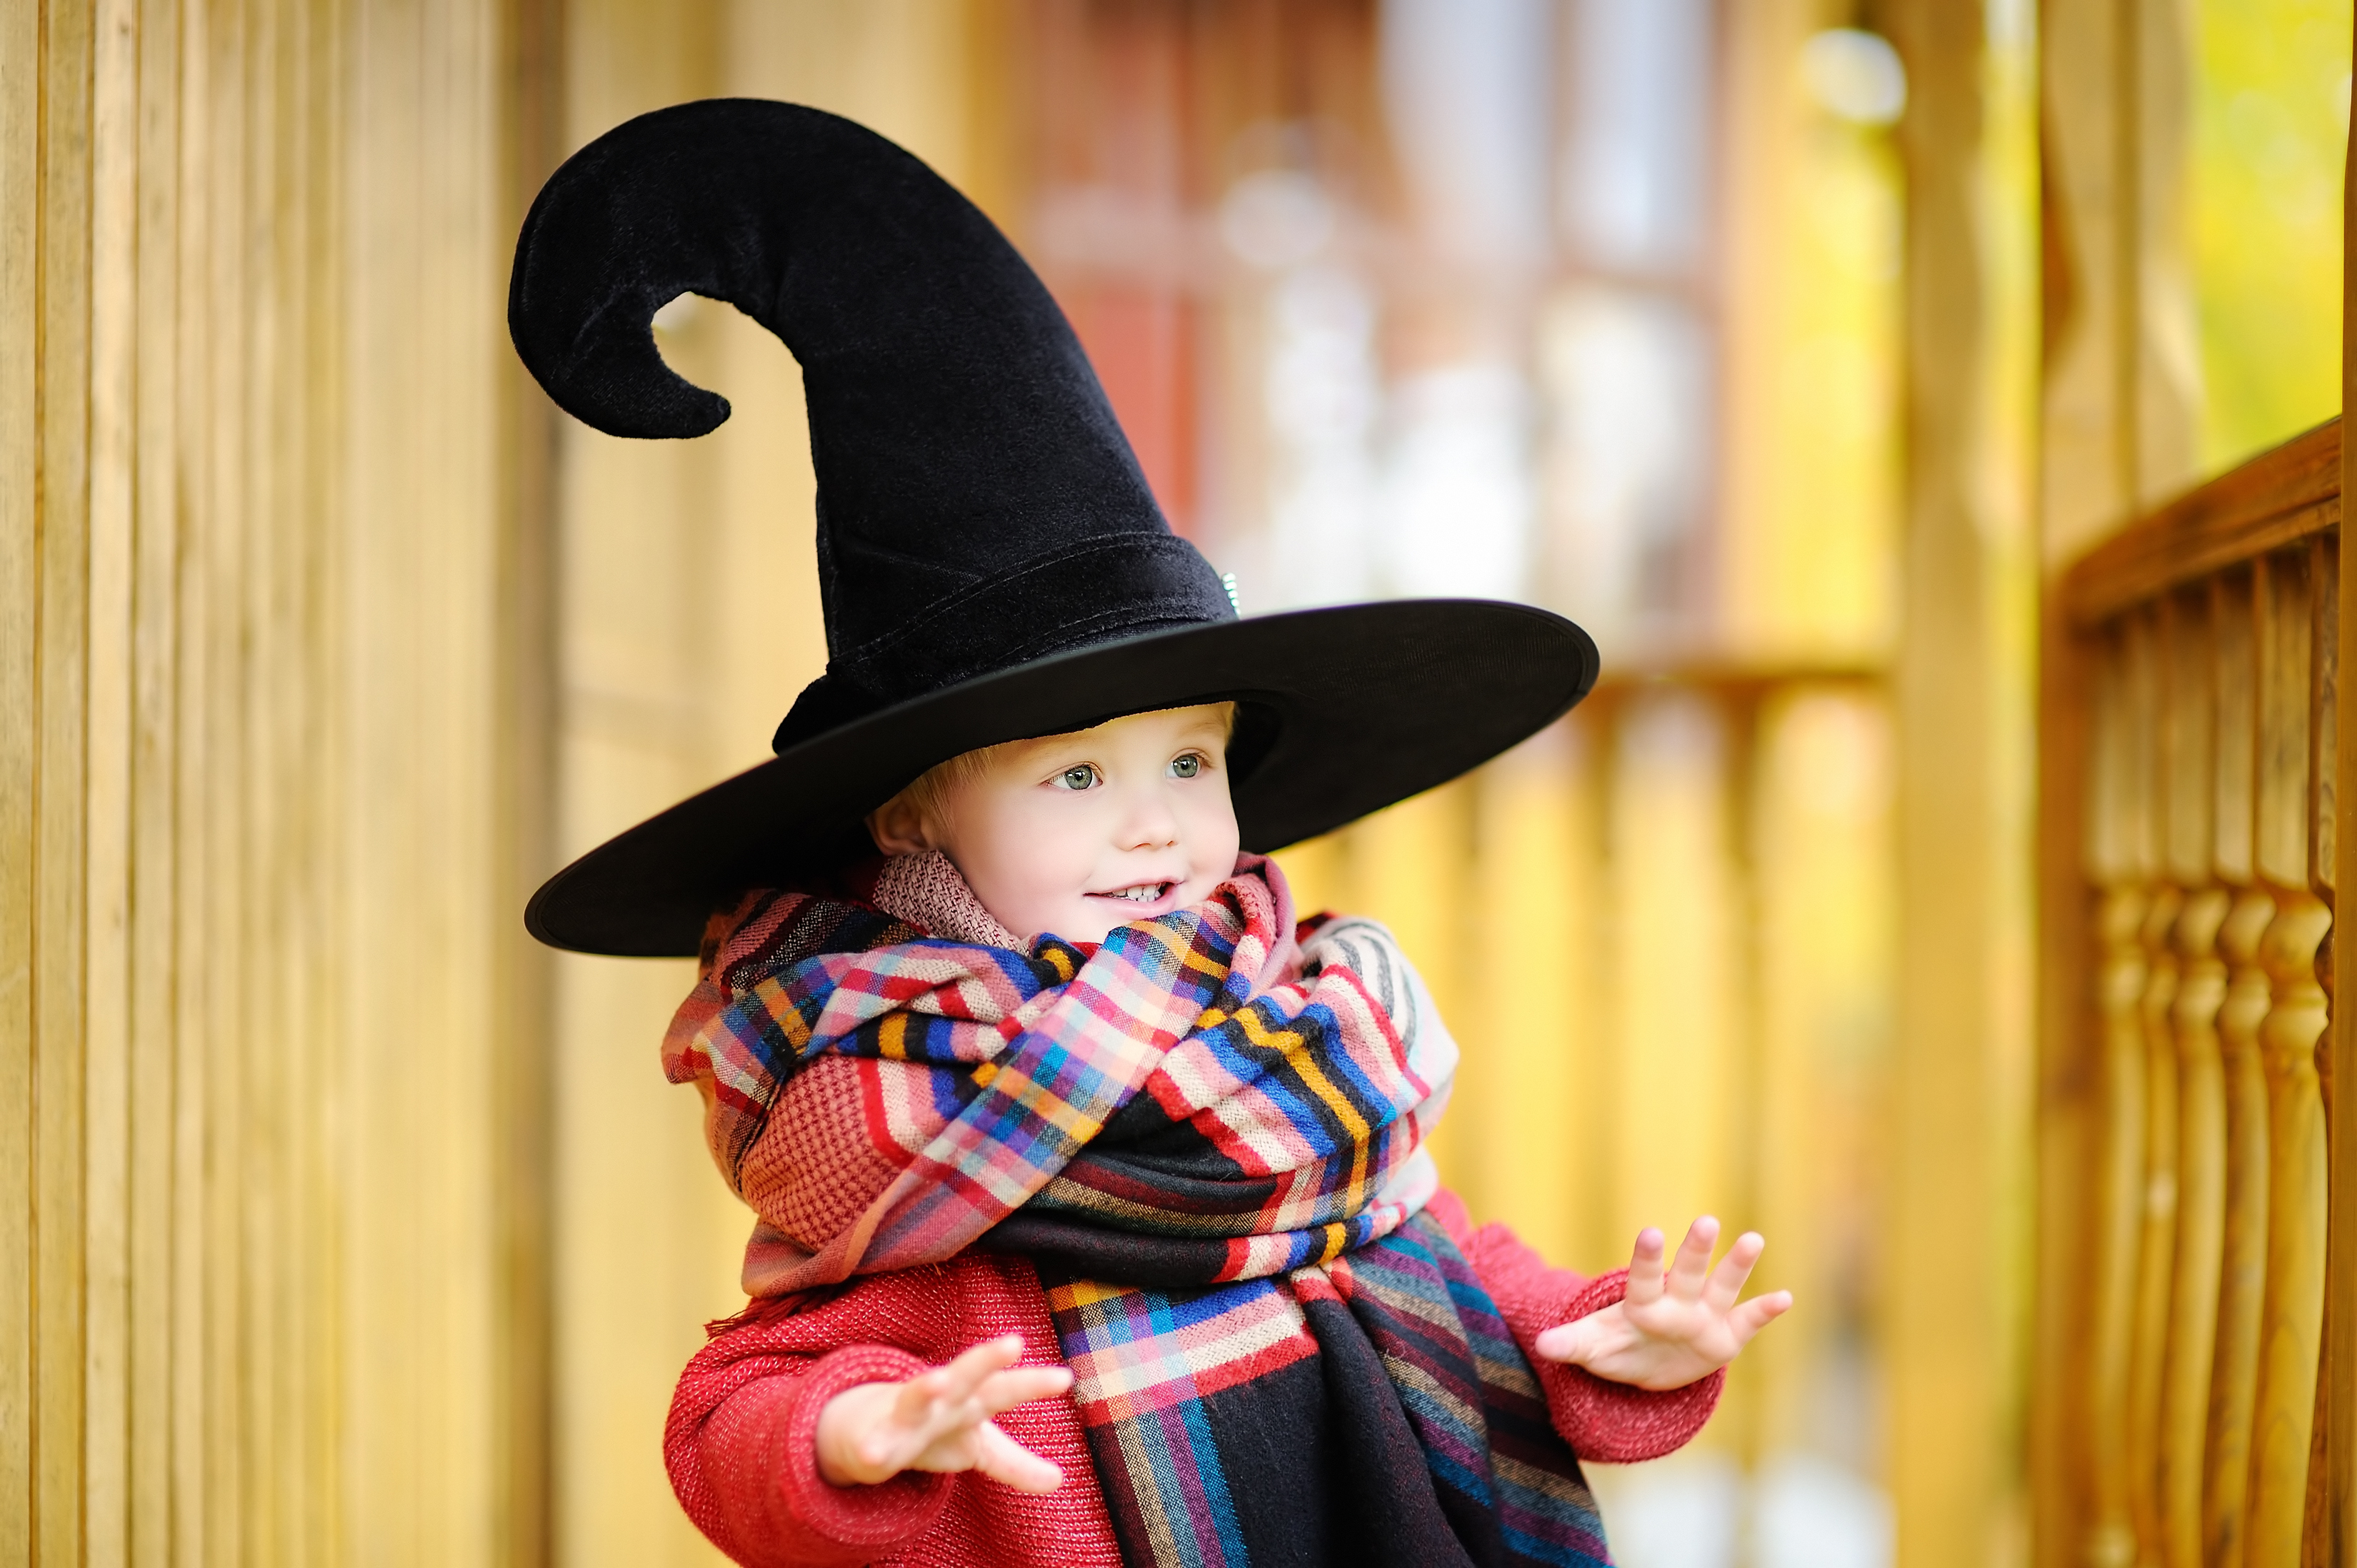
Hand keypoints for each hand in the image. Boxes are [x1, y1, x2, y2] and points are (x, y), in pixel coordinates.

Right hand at [814, 1334, 1073, 1492]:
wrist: (867, 1429)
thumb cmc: (934, 1430)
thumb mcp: (979, 1447)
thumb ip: (1016, 1464)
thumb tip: (1059, 1480)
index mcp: (971, 1400)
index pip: (1006, 1389)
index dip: (1034, 1384)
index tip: (1065, 1378)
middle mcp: (942, 1400)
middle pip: (966, 1374)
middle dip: (987, 1359)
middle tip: (1014, 1342)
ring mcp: (907, 1414)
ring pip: (915, 1396)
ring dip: (925, 1387)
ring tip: (937, 1381)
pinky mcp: (876, 1438)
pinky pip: (875, 1444)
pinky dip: (873, 1448)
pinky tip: (873, 1455)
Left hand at [1532, 1217, 1790, 1390]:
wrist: (1646, 1367)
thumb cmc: (1617, 1349)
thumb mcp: (1592, 1349)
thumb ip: (1572, 1344)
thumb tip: (1542, 1345)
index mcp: (1642, 1304)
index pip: (1643, 1278)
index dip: (1646, 1258)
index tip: (1650, 1232)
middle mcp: (1677, 1302)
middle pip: (1687, 1273)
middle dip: (1695, 1250)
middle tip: (1706, 1221)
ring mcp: (1704, 1316)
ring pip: (1722, 1286)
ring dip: (1737, 1265)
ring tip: (1753, 1238)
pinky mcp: (1726, 1336)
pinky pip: (1747, 1321)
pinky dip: (1765, 1311)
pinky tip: (1785, 1298)